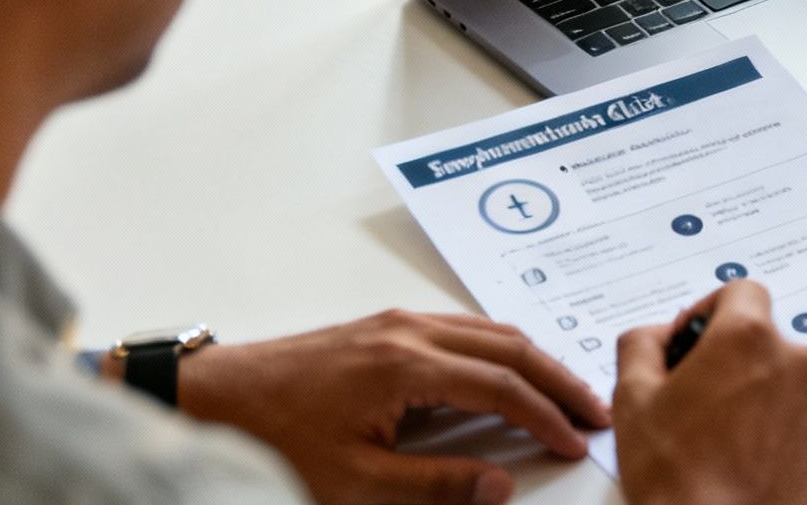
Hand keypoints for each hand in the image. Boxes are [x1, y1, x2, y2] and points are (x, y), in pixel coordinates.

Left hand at [177, 310, 607, 504]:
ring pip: (491, 331)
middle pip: (510, 347)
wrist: (211, 396)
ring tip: (566, 391)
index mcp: (407, 364)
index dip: (546, 417)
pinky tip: (511, 369)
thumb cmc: (273, 436)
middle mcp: (410, 331)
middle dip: (559, 379)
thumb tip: (500, 484)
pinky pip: (464, 329)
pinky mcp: (385, 327)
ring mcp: (397, 323)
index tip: (576, 441)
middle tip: (595, 410)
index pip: (502, 388)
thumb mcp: (354, 480)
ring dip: (534, 360)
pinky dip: (502, 350)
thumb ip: (434, 483)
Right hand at [613, 281, 806, 504]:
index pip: (741, 290)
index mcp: (748, 339)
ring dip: (758, 393)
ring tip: (722, 437)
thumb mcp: (632, 401)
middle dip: (731, 359)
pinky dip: (780, 426)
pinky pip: (804, 414)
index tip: (694, 342)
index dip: (710, 311)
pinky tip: (749, 456)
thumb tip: (655, 336)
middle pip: (762, 338)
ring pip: (785, 378)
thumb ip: (641, 345)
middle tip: (697, 398)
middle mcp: (796, 362)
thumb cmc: (680, 478)